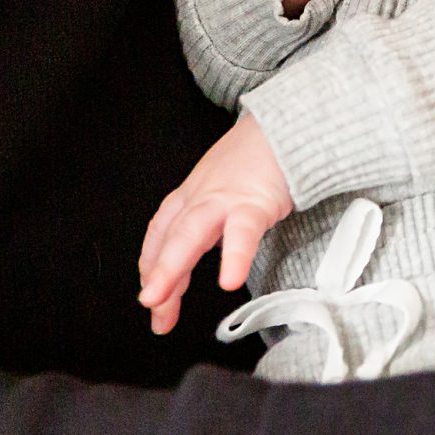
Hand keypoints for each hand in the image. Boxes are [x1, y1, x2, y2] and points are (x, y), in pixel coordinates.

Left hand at [138, 114, 292, 335]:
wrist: (284, 128)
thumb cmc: (255, 162)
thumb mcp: (220, 191)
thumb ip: (208, 223)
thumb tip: (197, 257)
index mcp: (190, 198)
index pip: (160, 235)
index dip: (151, 268)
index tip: (151, 298)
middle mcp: (199, 198)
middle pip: (168, 237)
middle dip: (155, 275)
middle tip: (149, 307)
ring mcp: (223, 199)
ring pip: (190, 234)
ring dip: (171, 268)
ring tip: (163, 302)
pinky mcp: (254, 202)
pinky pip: (242, 232)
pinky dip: (235, 257)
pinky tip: (230, 280)